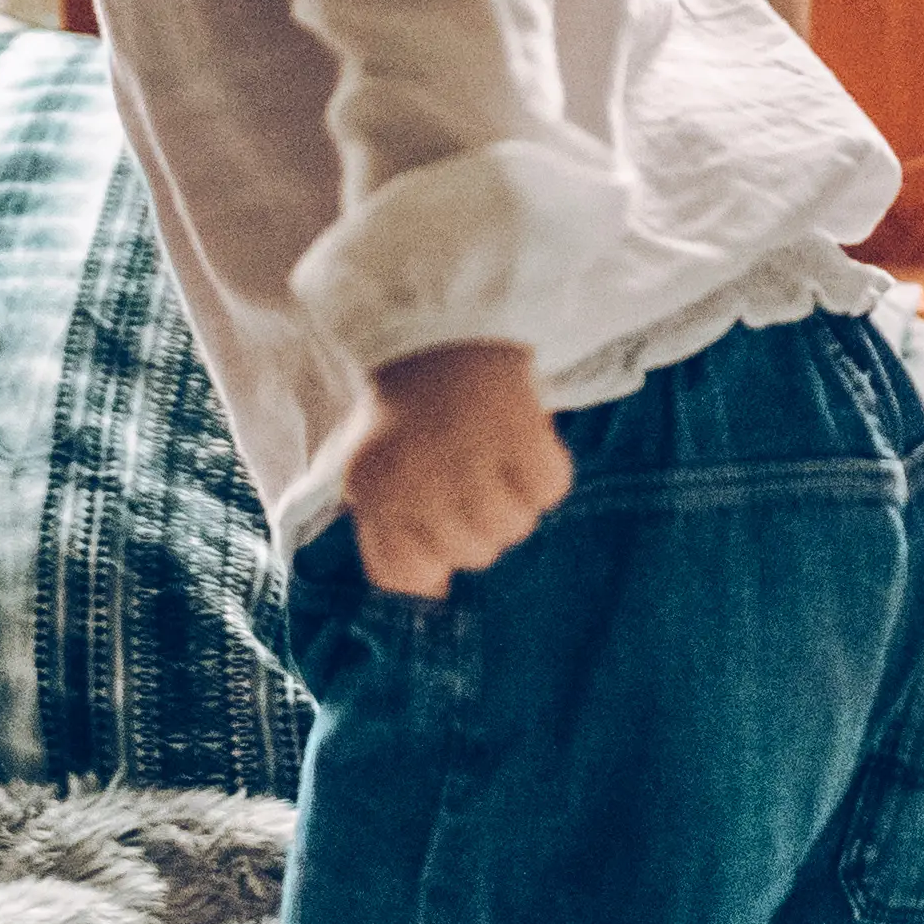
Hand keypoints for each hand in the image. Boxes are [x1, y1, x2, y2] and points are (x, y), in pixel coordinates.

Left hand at [339, 339, 569, 597]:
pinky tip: (522, 444)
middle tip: (471, 474)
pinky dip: (545, 472)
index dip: (432, 561)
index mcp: (373, 491)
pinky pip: (549, 490)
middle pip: (473, 554)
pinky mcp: (519, 433)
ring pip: (514, 528)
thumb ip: (393, 533)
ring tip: (497, 458)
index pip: (405, 575)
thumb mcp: (375, 470)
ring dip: (514, 499)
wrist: (443, 330)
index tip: (440, 528)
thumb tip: (435, 593)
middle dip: (478, 523)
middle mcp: (417, 481)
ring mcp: (470, 459)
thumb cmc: (408, 412)